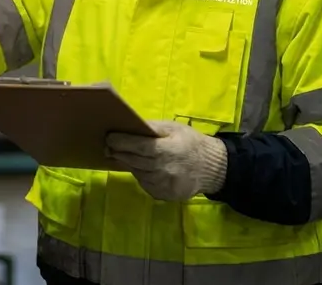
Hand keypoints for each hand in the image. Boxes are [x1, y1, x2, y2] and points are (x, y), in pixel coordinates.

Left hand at [105, 120, 228, 201]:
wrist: (212, 168)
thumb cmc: (191, 143)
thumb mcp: (174, 128)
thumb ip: (152, 127)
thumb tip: (129, 126)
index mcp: (165, 150)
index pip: (136, 146)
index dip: (119, 141)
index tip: (109, 137)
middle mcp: (162, 169)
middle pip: (132, 160)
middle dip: (118, 152)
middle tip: (109, 146)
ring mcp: (162, 184)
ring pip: (136, 173)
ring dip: (130, 164)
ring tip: (128, 155)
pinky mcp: (163, 195)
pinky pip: (145, 183)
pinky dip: (141, 175)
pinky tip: (146, 168)